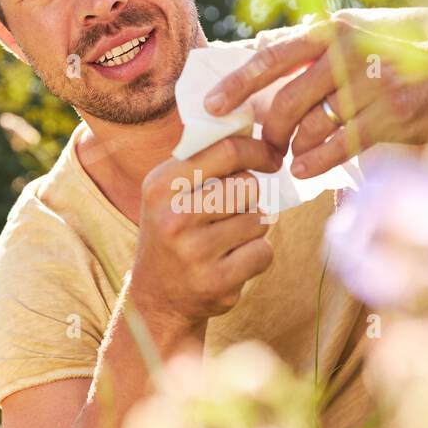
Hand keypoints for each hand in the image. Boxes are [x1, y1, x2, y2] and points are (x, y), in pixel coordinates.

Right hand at [128, 136, 281, 326]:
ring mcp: (194, 252)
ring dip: (252, 228)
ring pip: (258, 220)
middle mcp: (174, 217)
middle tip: (230, 213)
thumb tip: (253, 128)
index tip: (271, 157)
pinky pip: (263, 252)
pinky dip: (257, 256)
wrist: (156, 298)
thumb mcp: (170, 192)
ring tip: (225, 240)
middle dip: (249, 197)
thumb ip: (203, 161)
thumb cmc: (173, 233)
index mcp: (161, 185)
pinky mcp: (216, 282)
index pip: (226, 150)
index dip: (258, 150)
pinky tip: (232, 262)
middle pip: (248, 186)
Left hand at [205, 11, 427, 177]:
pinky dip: (314, 161)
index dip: (236, 84)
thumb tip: (255, 64)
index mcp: (331, 33)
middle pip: (285, 102)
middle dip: (267, 132)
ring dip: (293, 149)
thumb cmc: (395, 63)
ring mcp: (368, 87)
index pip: (271, 58)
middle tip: (263, 148)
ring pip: (309, 127)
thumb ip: (308, 54)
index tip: (210, 106)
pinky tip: (304, 168)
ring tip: (291, 157)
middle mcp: (346, 55)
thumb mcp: (352, 41)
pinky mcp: (387, 117)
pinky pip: (336, 146)